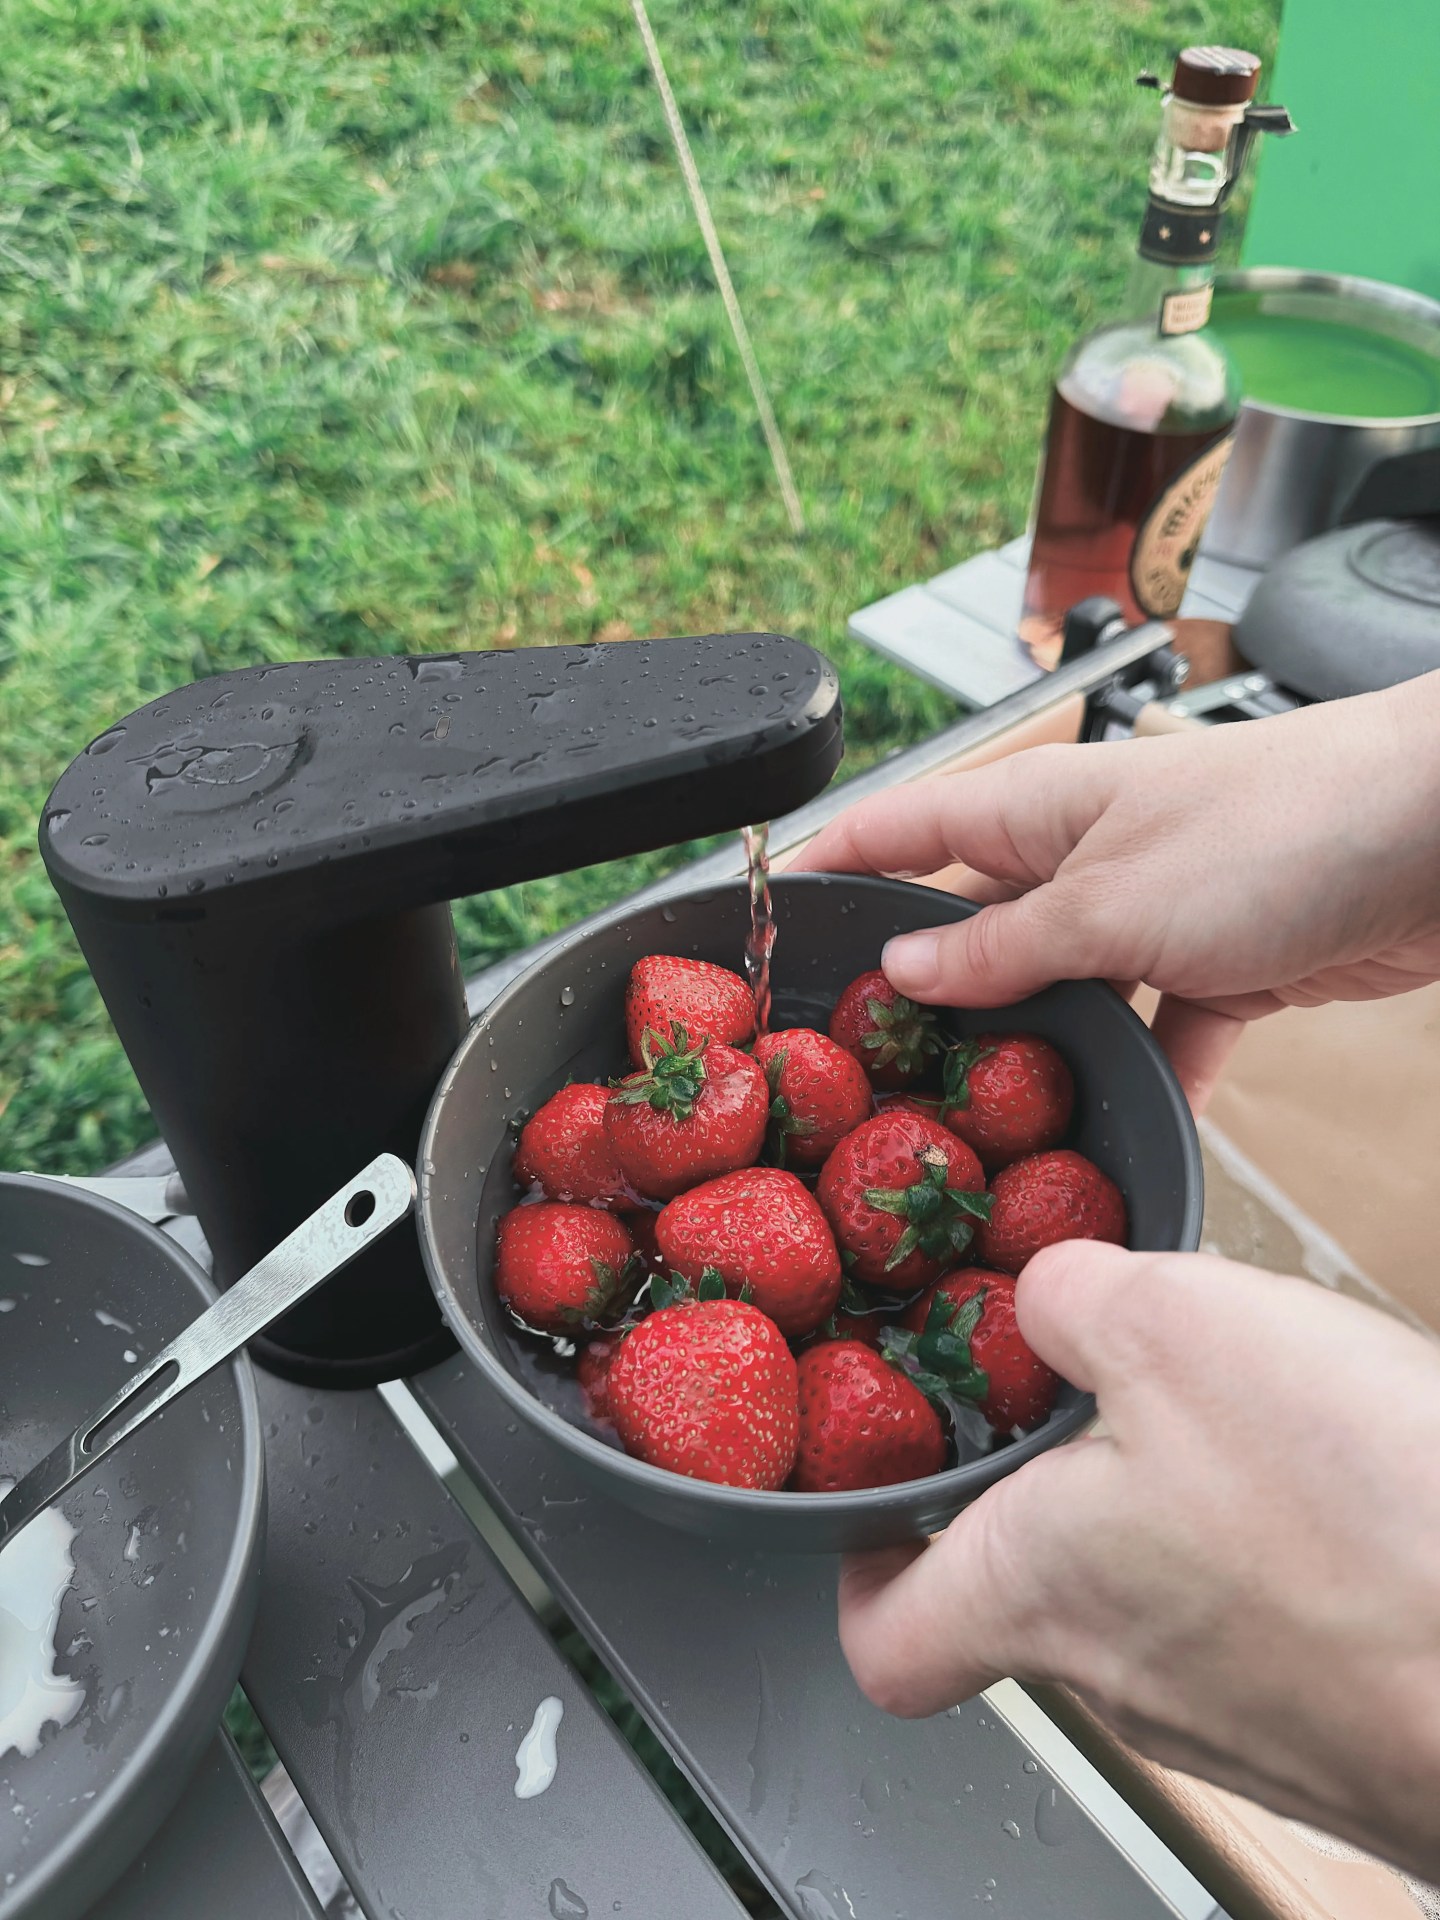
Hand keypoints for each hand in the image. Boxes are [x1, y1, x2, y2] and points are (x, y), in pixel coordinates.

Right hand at [797, 674, 1439, 1108]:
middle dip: (922, 990)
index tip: (764, 910)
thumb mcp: (1112, 900)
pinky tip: (1123, 1139)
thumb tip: (906, 973)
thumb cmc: (1279, 826)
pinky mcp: (1222, 966)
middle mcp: (1086, 857)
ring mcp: (1154, 913)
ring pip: (1061, 994)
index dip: (830, 863)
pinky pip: (1159, 1035)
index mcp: (1040, 809)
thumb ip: (1006, 945)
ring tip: (977, 1126)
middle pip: (974, 923)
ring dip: (1033, 1053)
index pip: (903, 827)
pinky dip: (1146, 1083)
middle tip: (861, 1066)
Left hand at [839, 1243, 1439, 1880]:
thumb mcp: (1173, 1325)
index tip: (887, 1496)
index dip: (865, 1567)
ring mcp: (1239, 1711)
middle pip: (1031, 1588)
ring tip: (1245, 1411)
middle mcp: (1124, 1676)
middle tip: (1098, 1386)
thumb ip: (1068, 1299)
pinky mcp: (1341, 1710)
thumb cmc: (1365, 1527)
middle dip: (1054, 1479)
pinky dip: (1283, 1535)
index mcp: (1037, 1592)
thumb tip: (1039, 1295)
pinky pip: (1271, 1610)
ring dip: (1182, 1495)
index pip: (886, 1640)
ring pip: (1161, 1590)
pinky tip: (1339, 1468)